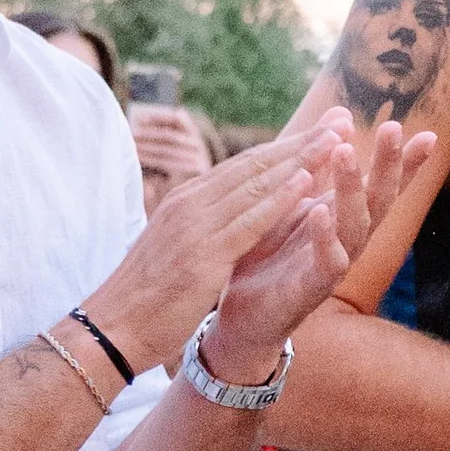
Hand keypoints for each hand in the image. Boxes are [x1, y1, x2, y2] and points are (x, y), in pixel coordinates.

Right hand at [86, 119, 422, 378]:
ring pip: (257, 184)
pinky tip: (308, 182)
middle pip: (255, 165)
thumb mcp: (175, 249)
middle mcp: (190, 203)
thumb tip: (225, 216)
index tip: (320, 131)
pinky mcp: (203, 255)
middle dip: (301, 141)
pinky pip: (250, 221)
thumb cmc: (144, 297)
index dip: (284, 147)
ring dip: (300, 160)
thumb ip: (201, 227)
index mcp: (185, 201)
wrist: (109, 330)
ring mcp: (195, 226)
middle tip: (340, 120)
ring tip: (336, 139)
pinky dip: (280, 198)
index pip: (243, 166)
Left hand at [208, 118, 436, 376]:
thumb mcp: (292, 200)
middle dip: (388, 166)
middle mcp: (348, 241)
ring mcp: (333, 265)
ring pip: (356, 226)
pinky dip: (324, 235)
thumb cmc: (268, 254)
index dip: (407, 164)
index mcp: (345, 217)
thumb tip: (340, 113)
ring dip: (351, 189)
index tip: (430, 136)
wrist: (242, 316)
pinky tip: (318, 210)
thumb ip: (318, 163)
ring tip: (344, 152)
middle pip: (379, 201)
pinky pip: (327, 261)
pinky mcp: (311, 289)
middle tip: (393, 129)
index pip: (384, 186)